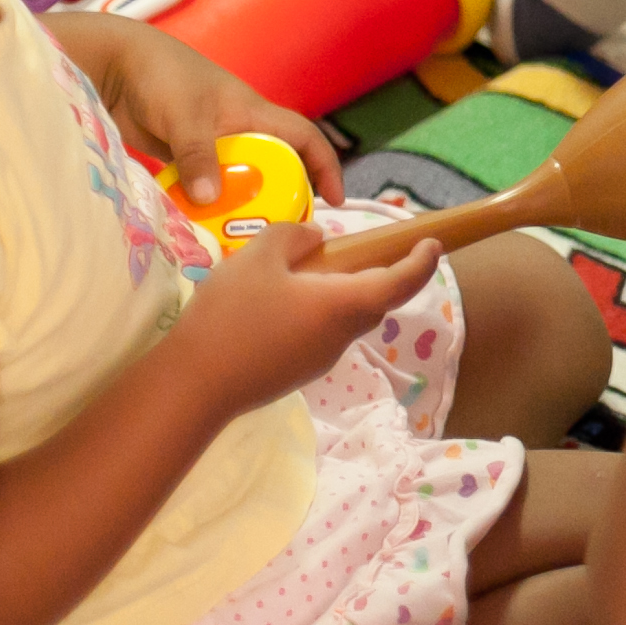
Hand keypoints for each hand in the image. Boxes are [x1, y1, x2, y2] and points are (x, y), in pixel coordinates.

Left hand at [45, 12, 341, 208]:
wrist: (115, 65)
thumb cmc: (162, 77)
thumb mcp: (185, 117)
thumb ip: (198, 156)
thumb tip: (209, 200)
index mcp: (253, 113)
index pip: (303, 139)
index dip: (325, 166)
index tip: (334, 200)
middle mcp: (238, 129)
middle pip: (274, 165)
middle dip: (284, 196)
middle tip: (282, 231)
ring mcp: (210, 142)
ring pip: (238, 178)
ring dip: (241, 204)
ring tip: (240, 238)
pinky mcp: (182, 153)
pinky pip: (205, 183)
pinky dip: (206, 202)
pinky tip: (200, 224)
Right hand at [162, 222, 437, 415]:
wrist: (192, 387)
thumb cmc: (232, 316)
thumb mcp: (258, 257)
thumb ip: (293, 237)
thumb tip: (316, 240)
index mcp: (345, 305)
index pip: (402, 283)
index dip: (422, 262)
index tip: (433, 244)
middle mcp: (341, 336)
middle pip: (373, 300)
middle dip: (376, 273)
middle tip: (355, 250)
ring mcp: (319, 360)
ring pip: (343, 318)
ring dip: (337, 294)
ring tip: (299, 272)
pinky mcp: (295, 373)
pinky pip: (318, 334)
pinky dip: (313, 313)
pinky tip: (275, 304)